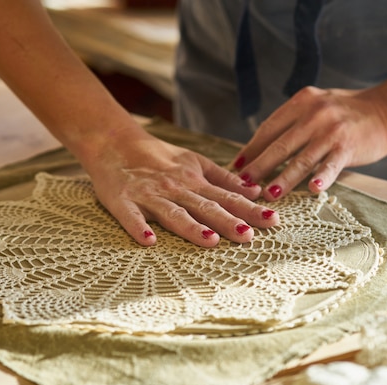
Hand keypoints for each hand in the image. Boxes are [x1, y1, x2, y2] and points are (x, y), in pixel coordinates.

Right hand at [79, 125, 279, 246]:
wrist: (113, 141)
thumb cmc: (157, 155)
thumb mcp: (194, 162)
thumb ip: (223, 178)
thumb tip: (255, 190)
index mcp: (193, 180)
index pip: (227, 196)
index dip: (249, 209)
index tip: (273, 220)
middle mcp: (175, 188)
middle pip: (204, 206)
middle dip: (228, 221)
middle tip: (249, 236)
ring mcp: (149, 195)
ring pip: (173, 213)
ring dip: (191, 227)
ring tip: (210, 241)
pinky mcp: (123, 201)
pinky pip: (130, 217)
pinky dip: (138, 228)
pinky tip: (148, 241)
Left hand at [232, 86, 386, 198]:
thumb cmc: (347, 113)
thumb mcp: (317, 105)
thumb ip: (293, 121)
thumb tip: (260, 147)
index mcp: (302, 101)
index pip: (269, 128)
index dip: (251, 148)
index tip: (236, 165)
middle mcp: (314, 114)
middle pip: (280, 145)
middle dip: (258, 166)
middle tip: (242, 184)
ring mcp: (332, 130)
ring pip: (301, 159)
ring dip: (283, 179)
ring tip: (267, 194)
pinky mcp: (349, 146)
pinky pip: (331, 165)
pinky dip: (322, 178)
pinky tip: (312, 191)